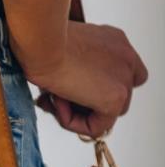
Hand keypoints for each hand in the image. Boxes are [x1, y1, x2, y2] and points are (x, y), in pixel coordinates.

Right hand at [9, 20, 148, 136]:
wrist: (41, 41)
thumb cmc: (41, 40)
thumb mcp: (63, 49)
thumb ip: (75, 67)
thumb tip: (65, 93)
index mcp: (114, 40)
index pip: (120, 72)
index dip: (94, 87)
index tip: (70, 88)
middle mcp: (126, 57)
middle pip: (113, 96)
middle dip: (83, 102)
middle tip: (55, 98)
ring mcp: (123, 78)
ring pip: (105, 113)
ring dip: (76, 112)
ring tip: (52, 98)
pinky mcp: (115, 98)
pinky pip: (96, 127)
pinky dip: (73, 123)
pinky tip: (56, 103)